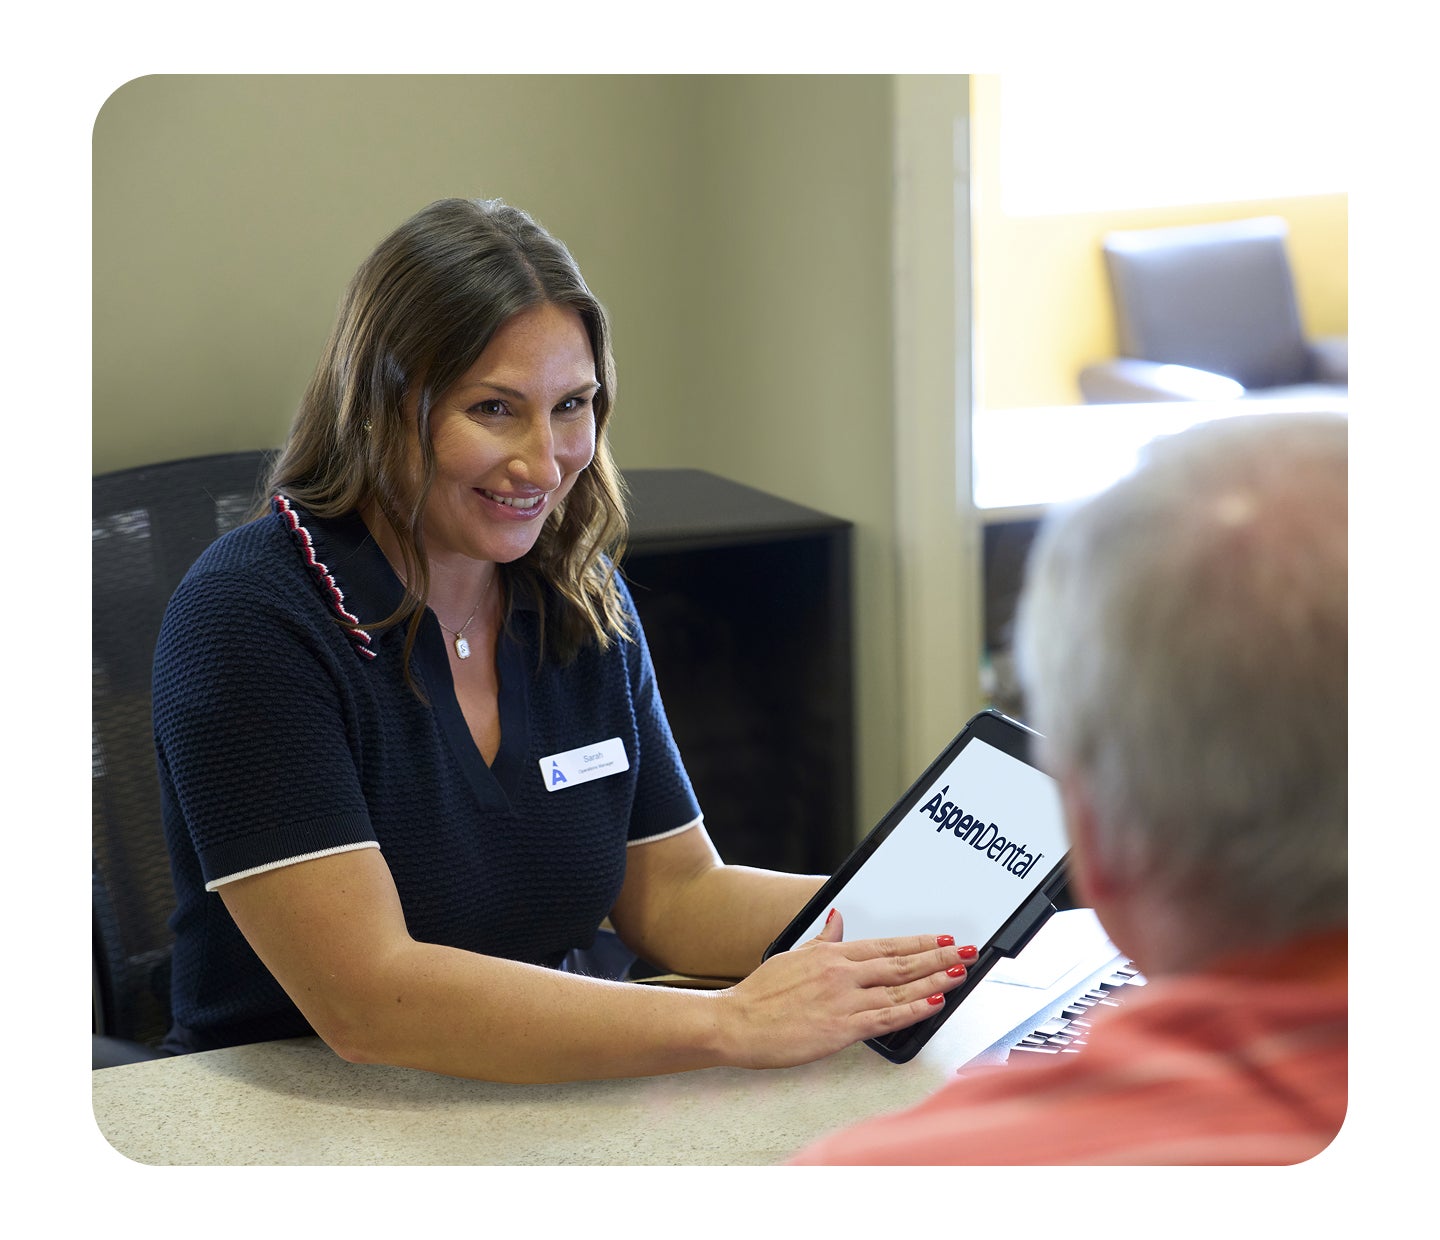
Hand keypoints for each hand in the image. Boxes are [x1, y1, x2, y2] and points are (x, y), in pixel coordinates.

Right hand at [711, 909, 973, 1068]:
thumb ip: (822, 940)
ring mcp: (844, 1000)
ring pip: (900, 987)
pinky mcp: (842, 1028)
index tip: (942, 940)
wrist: (737, 1023)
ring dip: (934, 980)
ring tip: (959, 974)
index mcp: (831, 954)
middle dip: (938, 957)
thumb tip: (837, 919)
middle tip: (965, 952)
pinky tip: (934, 1003)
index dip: (919, 943)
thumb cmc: (761, 995)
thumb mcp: (792, 956)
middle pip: (901, 962)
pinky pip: (886, 1018)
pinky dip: (913, 1009)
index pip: (886, 944)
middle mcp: (842, 973)